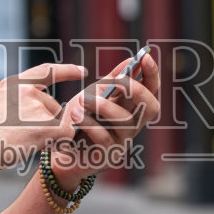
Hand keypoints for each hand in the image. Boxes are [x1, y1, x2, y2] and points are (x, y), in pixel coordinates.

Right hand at [0, 62, 87, 178]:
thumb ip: (13, 107)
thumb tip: (29, 118)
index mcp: (12, 85)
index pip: (46, 71)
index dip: (66, 71)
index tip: (81, 71)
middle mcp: (26, 91)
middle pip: (53, 107)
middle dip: (47, 124)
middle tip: (23, 140)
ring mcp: (37, 107)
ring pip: (58, 124)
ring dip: (48, 136)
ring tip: (22, 145)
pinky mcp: (47, 125)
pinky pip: (65, 136)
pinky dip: (57, 145)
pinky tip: (39, 150)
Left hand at [49, 52, 160, 189]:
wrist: (61, 151)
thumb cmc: (79, 121)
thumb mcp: (93, 96)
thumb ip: (110, 81)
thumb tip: (131, 60)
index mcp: (131, 109)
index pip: (151, 91)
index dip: (152, 74)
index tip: (144, 57)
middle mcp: (132, 126)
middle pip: (150, 107)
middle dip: (135, 90)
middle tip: (116, 80)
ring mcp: (122, 142)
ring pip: (125, 121)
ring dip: (104, 106)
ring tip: (82, 99)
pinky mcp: (107, 156)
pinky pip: (103, 137)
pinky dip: (89, 123)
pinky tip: (75, 115)